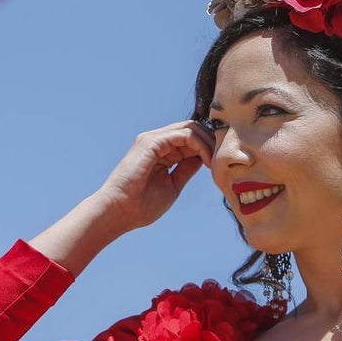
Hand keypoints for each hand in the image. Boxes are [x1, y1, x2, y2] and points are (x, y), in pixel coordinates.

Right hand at [97, 120, 214, 230]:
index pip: (191, 139)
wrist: (119, 212)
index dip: (208, 149)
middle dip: (211, 142)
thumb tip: (203, 159)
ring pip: (191, 128)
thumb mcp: (172, 185)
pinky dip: (200, 145)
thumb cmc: (141, 205)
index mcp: (161, 151)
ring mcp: (153, 139)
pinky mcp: (151, 141)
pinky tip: (206, 161)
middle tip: (222, 160)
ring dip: (209, 143)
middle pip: (193, 129)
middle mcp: (157, 141)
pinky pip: (184, 134)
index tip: (219, 166)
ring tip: (215, 162)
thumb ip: (186, 169)